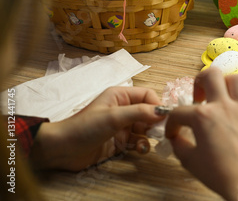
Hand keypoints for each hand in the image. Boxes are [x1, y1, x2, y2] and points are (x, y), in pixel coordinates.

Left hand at [31, 87, 166, 170]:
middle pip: (149, 113)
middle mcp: (123, 109)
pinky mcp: (120, 142)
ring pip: (145, 128)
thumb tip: (163, 112)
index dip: (158, 105)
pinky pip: (138, 141)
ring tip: (148, 142)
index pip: (147, 96)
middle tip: (161, 133)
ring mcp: (122, 126)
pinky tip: (139, 150)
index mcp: (120, 96)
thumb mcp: (114, 117)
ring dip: (150, 135)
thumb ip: (140, 112)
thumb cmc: (85, 127)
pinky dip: (142, 145)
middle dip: (156, 122)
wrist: (63, 150)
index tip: (166, 118)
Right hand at [165, 68, 237, 200]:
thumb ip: (179, 144)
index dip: (171, 123)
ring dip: (226, 84)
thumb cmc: (218, 174)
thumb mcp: (189, 160)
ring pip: (237, 79)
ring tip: (219, 97)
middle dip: (199, 80)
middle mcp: (223, 107)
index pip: (179, 112)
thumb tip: (176, 137)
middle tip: (198, 97)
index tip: (173, 133)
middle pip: (211, 74)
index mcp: (203, 117)